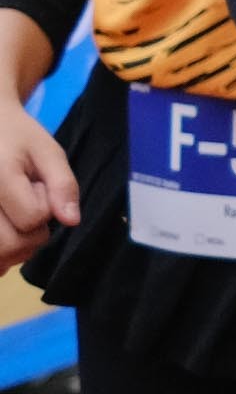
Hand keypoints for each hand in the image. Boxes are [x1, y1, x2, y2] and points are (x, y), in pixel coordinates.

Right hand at [0, 101, 76, 268]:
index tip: (39, 187)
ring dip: (14, 249)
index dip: (45, 207)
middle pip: (10, 245)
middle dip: (32, 234)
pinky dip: (0, 256)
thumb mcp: (47, 151)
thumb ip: (62, 184)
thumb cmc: (16, 137)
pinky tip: (5, 233)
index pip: (32, 217)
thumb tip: (71, 221)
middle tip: (29, 207)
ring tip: (15, 219)